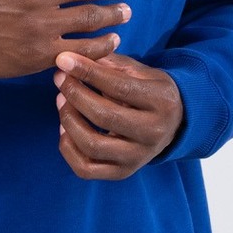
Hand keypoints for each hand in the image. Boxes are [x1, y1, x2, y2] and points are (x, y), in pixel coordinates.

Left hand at [53, 51, 183, 178]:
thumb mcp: (138, 71)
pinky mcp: (122, 172)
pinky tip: (64, 128)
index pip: (118, 86)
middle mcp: (153, 133)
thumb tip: (71, 59)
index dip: (87, 71)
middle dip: (74, 93)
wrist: (173, 124)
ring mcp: (138, 157)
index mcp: (161, 101)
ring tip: (61, 99)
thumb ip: (108, 63)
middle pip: (103, 116)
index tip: (63, 59)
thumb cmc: (149, 91)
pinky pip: (85, 169)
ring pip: (91, 144)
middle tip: (60, 78)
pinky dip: (67, 148)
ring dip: (68, 119)